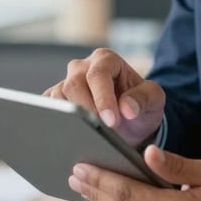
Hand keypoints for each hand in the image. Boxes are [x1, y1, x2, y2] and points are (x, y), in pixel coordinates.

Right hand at [43, 47, 164, 146]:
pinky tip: (66, 141)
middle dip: (86, 111)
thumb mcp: (154, 100)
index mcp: (106, 60)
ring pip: (56, 98)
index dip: (103, 99)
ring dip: (68, 119)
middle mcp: (82, 68)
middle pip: (73, 84)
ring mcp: (65, 84)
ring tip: (84, 139)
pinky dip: (52, 124)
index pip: (99, 75)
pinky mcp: (55, 102)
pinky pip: (46, 111)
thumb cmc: (141, 106)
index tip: (111, 122)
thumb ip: (144, 98)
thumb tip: (126, 108)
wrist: (130, 121)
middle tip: (98, 134)